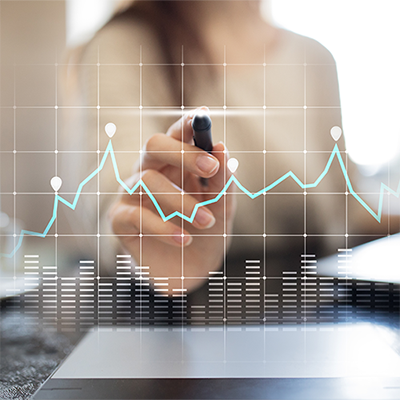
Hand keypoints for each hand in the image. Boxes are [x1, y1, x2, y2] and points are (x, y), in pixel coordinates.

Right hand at [108, 108, 235, 292]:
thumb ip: (222, 181)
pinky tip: (186, 240)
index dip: (187, 124)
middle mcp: (150, 172)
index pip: (177, 135)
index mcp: (176, 164)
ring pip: (147, 180)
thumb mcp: (222, 207)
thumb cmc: (206, 231)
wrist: (190, 270)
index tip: (203, 118)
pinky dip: (164, 228)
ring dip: (181, 201)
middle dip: (183, 154)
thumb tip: (221, 147)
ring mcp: (131, 194)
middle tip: (211, 168)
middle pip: (153, 146)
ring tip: (207, 221)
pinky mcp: (120, 219)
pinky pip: (137, 215)